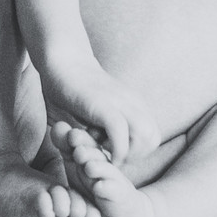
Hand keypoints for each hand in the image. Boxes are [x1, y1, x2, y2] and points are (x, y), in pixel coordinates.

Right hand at [38, 58, 160, 164]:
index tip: (115, 151)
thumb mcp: (100, 110)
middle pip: (153, 139)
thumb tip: (109, 147)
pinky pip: (120, 131)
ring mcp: (120, 103)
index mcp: (134, 105)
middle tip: (110, 153)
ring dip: (125, 153)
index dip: (136, 152)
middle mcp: (132, 103)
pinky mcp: (103, 104)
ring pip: (144, 136)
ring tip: (103, 147)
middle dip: (134, 155)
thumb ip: (110, 126)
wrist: (64, 62)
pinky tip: (99, 147)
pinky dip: (114, 148)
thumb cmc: (76, 90)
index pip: (152, 137)